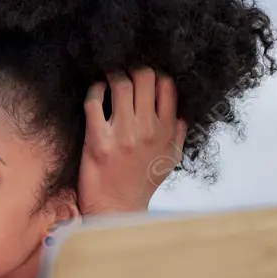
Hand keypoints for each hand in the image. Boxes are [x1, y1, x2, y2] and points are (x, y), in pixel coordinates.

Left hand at [77, 67, 186, 214]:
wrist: (117, 209)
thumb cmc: (142, 183)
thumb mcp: (169, 160)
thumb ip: (177, 134)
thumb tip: (182, 113)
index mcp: (166, 131)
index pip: (167, 85)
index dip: (155, 73)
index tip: (144, 75)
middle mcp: (147, 130)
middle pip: (144, 77)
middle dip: (133, 68)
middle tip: (124, 71)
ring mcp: (122, 135)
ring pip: (120, 84)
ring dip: (113, 74)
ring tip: (109, 78)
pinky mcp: (98, 141)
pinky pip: (94, 102)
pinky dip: (94, 90)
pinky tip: (96, 91)